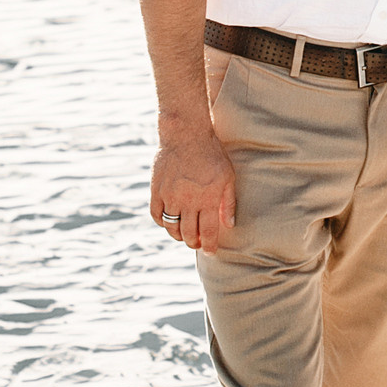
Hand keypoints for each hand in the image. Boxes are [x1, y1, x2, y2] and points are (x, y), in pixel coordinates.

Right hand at [149, 125, 237, 251]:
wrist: (186, 134)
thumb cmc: (211, 153)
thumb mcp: (227, 175)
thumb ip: (228, 202)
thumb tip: (229, 224)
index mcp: (208, 199)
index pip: (209, 232)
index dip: (209, 245)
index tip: (210, 252)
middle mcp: (188, 201)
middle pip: (189, 233)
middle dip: (194, 243)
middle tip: (197, 244)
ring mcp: (170, 196)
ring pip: (172, 227)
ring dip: (178, 236)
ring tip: (184, 235)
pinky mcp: (157, 190)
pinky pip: (157, 215)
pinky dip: (162, 222)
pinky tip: (169, 222)